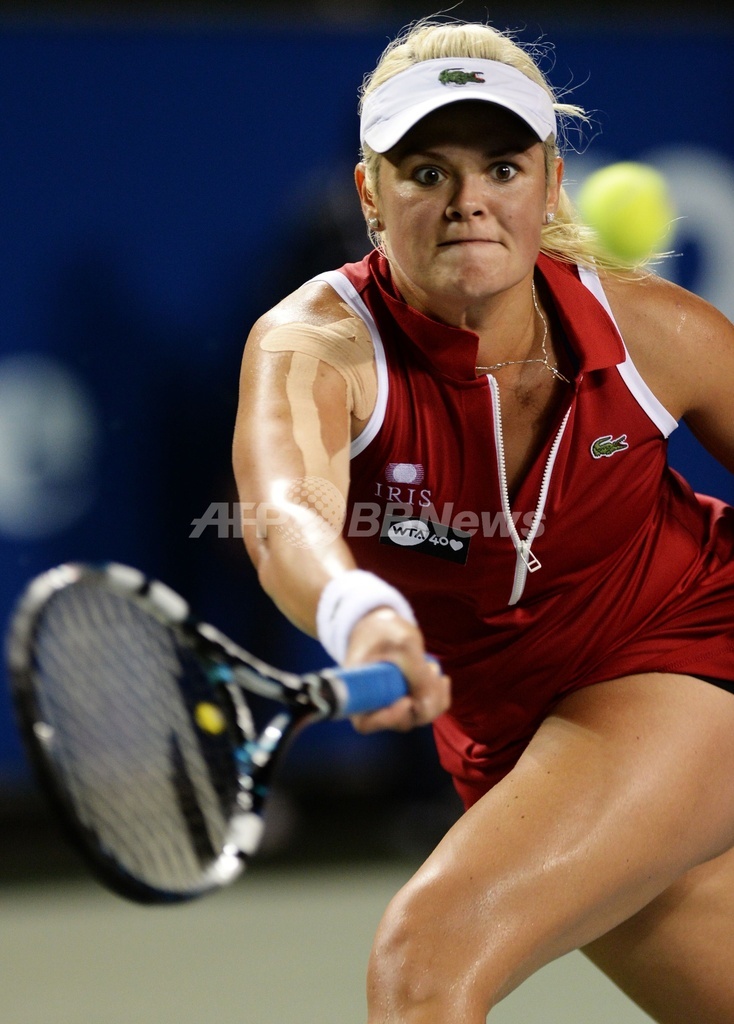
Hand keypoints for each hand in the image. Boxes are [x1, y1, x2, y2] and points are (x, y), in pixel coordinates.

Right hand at [344, 607, 450, 732]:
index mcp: (356, 693)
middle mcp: (373, 705)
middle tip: (428, 670)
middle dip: (422, 701)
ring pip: (419, 716)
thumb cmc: (383, 631)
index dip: (389, 718)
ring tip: (430, 666)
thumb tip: (428, 705)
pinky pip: (430, 709)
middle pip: (401, 721)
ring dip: (433, 695)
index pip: (367, 723)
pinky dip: (440, 695)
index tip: (407, 701)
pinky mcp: (408, 700)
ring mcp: (391, 704)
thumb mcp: (401, 644)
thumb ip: (416, 673)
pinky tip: (440, 678)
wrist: (382, 624)